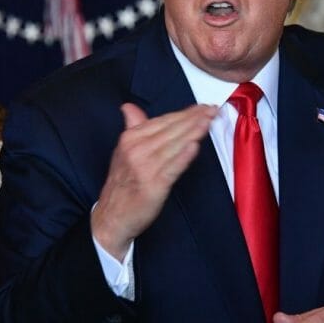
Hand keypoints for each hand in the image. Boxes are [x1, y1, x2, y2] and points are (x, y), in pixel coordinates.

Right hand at [91, 102, 217, 258]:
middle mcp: (136, 150)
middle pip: (171, 130)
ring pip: (174, 145)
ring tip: (209, 121)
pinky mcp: (154, 185)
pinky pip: (172, 168)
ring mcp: (145, 167)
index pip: (162, 121)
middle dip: (194, 118)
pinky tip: (195, 146)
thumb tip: (129, 107)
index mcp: (130, 139)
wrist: (112, 216)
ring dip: (194, 131)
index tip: (201, 107)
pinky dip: (184, 156)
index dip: (184, 113)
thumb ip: (132, 128)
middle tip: (212, 109)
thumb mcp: (123, 151)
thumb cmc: (122, 184)